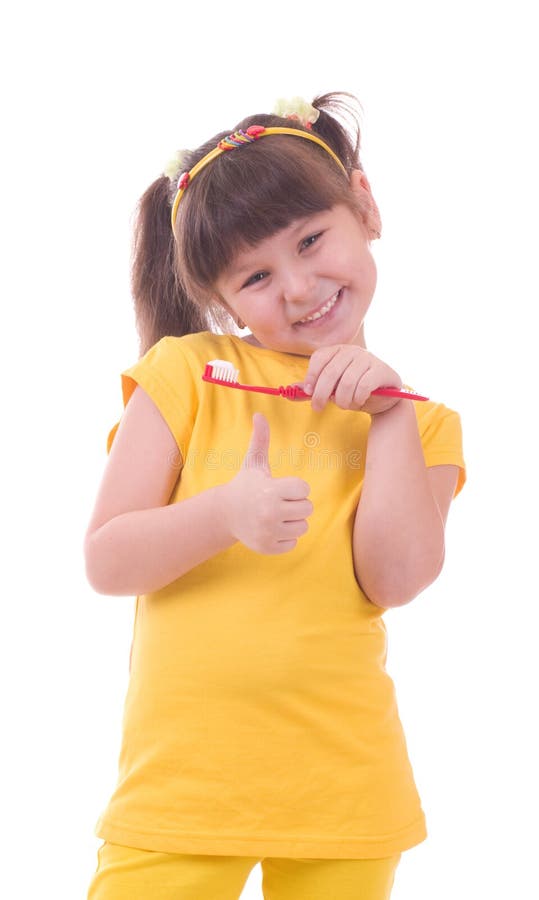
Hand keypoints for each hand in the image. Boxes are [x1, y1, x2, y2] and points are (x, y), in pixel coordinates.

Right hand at [221, 413, 312, 553]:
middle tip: (280, 502)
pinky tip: (271, 529)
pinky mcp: (268, 547)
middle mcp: (269, 512)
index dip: (296, 488)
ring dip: (293, 522)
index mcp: (270, 490)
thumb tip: (259, 415)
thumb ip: (260, 440)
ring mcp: (268, 532)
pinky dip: (285, 537)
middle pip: (307, 509)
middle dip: (297, 505)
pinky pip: (293, 543)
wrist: (225, 513)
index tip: (281, 488)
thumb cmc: (246, 485)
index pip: (304, 490)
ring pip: (303, 527)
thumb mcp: (254, 463)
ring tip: (276, 515)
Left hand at [302, 344, 402, 414]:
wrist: (384, 398)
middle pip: (331, 372)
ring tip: (344, 405)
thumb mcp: (331, 390)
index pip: (319, 358)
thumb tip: (288, 391)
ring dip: (342, 400)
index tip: (308, 393)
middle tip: (318, 407)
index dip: (311, 376)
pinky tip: (358, 401)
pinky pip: (364, 386)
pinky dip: (357, 398)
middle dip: (321, 393)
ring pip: (347, 382)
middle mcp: (353, 351)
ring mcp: (368, 359)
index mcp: (338, 350)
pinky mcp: (381, 370)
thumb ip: (311, 389)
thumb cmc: (354, 391)